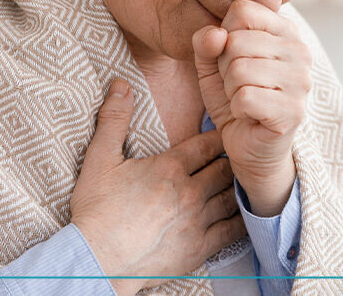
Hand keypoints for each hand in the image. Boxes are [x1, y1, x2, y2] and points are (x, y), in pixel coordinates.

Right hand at [70, 80, 246, 294]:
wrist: (97, 260)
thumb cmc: (96, 210)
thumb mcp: (99, 159)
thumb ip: (113, 119)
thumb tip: (120, 83)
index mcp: (170, 167)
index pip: (208, 144)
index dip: (220, 136)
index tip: (227, 132)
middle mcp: (189, 191)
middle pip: (225, 168)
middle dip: (232, 159)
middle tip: (241, 154)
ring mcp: (197, 221)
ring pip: (231, 196)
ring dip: (238, 187)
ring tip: (244, 180)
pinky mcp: (200, 248)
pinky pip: (232, 230)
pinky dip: (242, 220)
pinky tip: (246, 214)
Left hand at [193, 0, 312, 216]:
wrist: (249, 145)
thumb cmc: (234, 97)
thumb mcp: (211, 64)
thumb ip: (206, 42)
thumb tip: (215, 34)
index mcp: (284, 30)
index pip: (242, 10)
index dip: (224, 36)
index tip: (233, 58)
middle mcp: (300, 51)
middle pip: (237, 41)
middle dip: (224, 68)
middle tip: (237, 86)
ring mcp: (301, 81)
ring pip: (240, 69)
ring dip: (230, 90)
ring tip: (243, 99)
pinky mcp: (294, 111)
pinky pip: (245, 97)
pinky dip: (237, 109)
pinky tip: (248, 114)